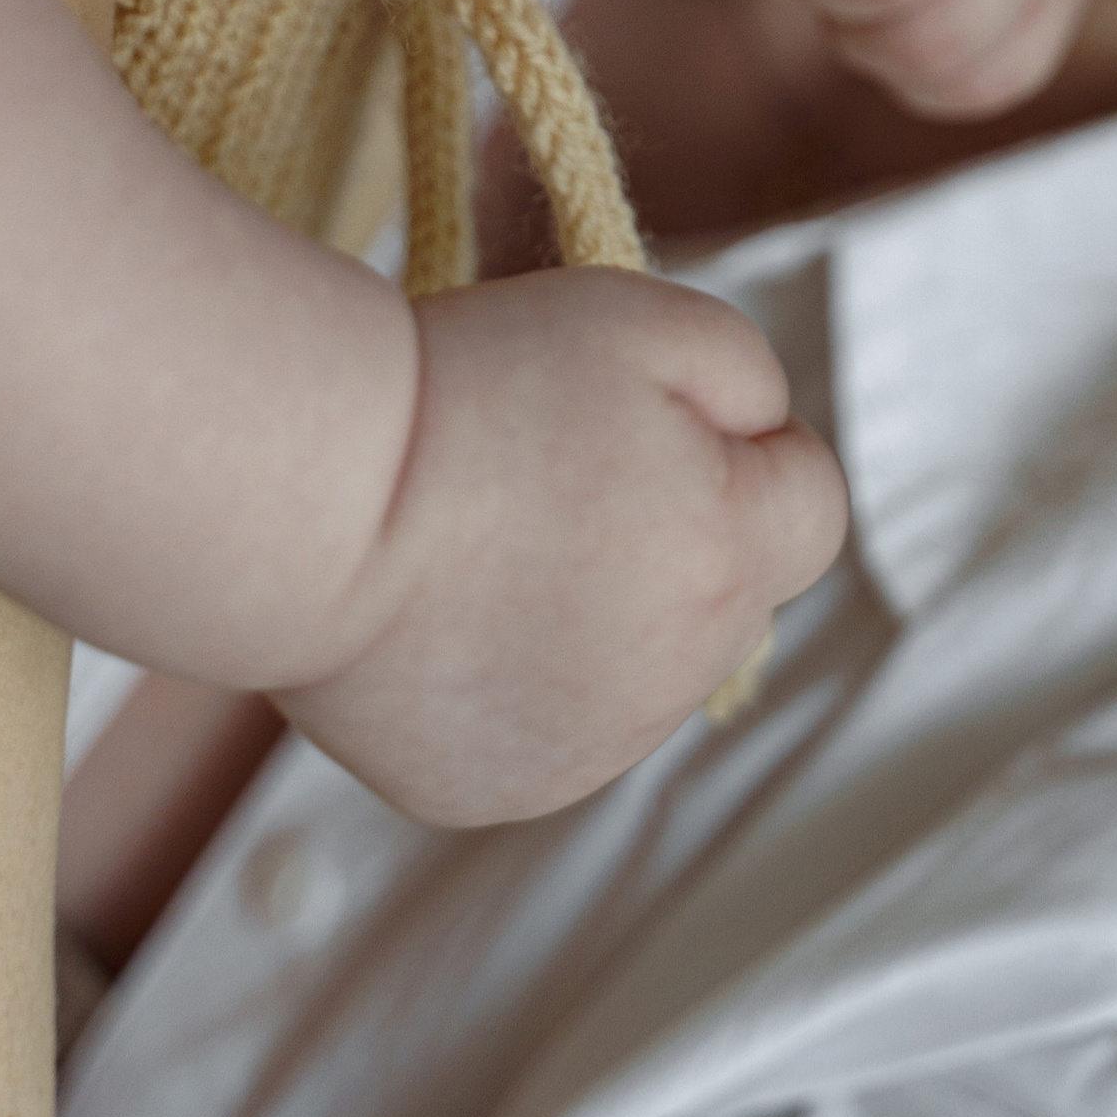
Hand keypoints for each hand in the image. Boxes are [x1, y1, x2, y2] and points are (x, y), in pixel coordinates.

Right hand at [276, 267, 844, 825]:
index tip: (659, 416)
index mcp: (730, 563)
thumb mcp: (646, 324)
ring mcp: (582, 753)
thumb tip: (767, 436)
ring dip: (606, 607)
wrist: (303, 504)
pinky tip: (453, 611)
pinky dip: (522, 673)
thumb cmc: (475, 392)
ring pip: (644, 665)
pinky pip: (552, 725)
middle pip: (733, 593)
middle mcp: (675, 681)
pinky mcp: (493, 792)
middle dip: (684, 529)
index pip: (813, 507)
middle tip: (563, 468)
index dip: (749, 446)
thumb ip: (749, 375)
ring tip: (494, 536)